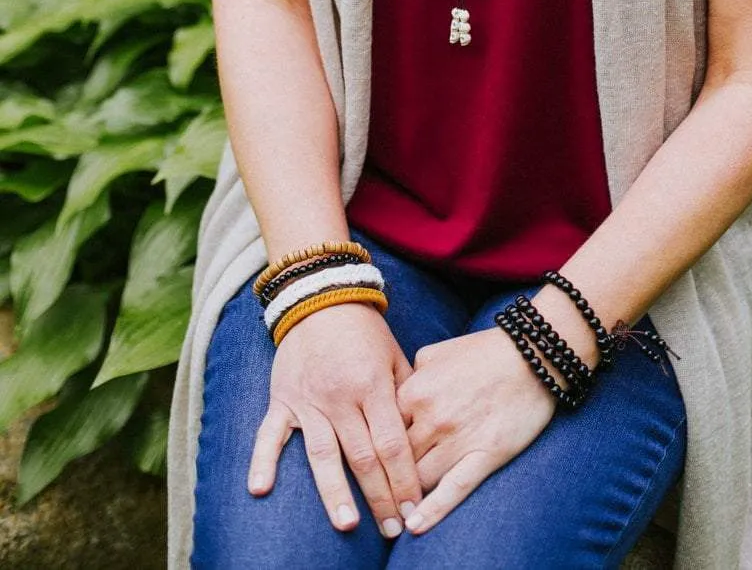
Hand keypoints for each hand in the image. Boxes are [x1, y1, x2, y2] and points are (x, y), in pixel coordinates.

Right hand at [248, 302, 422, 538]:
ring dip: (334, 492)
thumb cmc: (364, 330)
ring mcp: (308, 400)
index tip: (415, 509)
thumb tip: (418, 438)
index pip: (392, 443)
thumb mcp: (394, 355)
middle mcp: (340, 397)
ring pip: (321, 454)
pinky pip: (270, 434)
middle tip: (393, 529)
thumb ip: (404, 395)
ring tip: (347, 524)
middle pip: (362, 456)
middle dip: (380, 497)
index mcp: (372, 385)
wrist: (321, 296)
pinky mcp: (283, 399)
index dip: (405, 479)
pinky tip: (259, 490)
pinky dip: (263, 461)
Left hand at [395, 326, 556, 533]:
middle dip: (388, 476)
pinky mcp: (485, 455)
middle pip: (397, 460)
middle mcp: (431, 417)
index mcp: (415, 391)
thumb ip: (409, 375)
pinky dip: (433, 511)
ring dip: (407, 495)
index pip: (381, 432)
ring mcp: (458, 438)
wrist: (532, 355)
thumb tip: (394, 396)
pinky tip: (415, 526)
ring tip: (397, 511)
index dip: (377, 448)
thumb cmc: (482, 352)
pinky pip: (454, 489)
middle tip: (382, 491)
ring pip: (419, 479)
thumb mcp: (435, 353)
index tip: (375, 460)